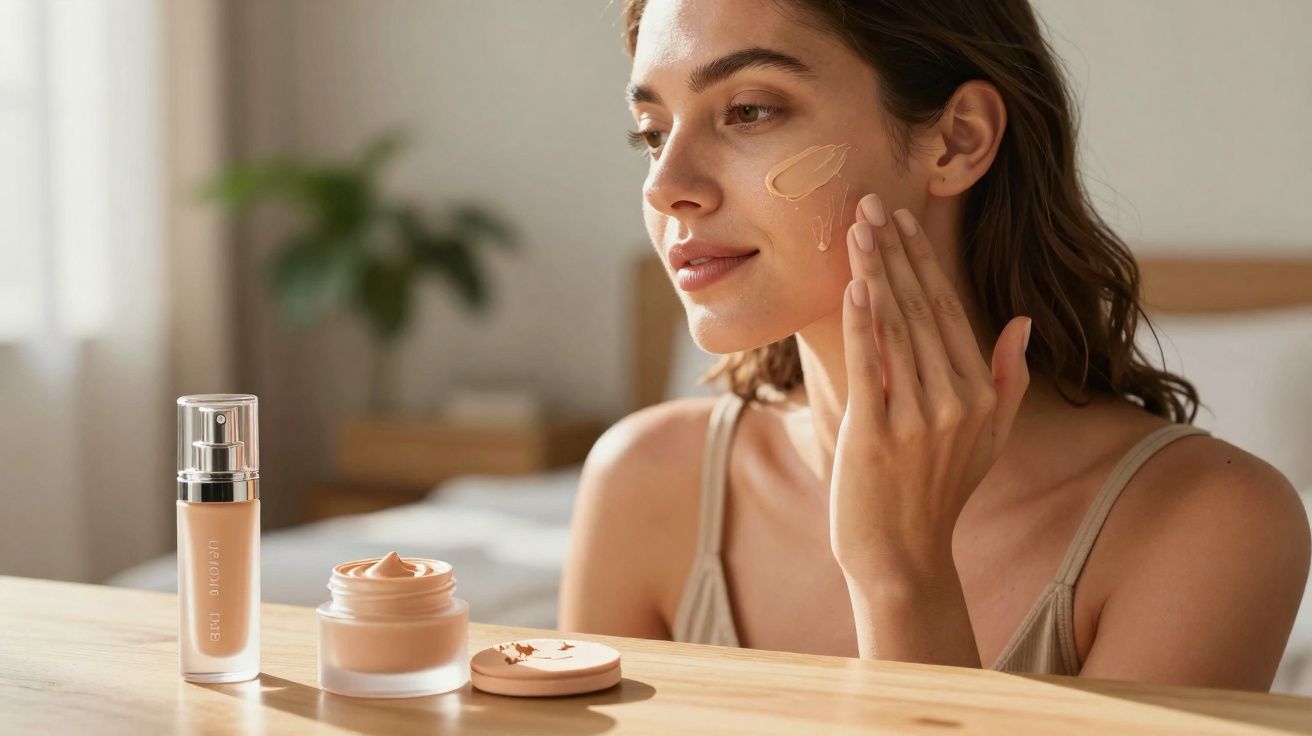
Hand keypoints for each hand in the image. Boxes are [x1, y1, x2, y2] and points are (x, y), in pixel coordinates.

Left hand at [829, 193, 1031, 581]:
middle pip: (921, 309)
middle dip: (894, 251)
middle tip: (870, 202)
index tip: (902, 220)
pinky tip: (855, 284)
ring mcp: (919, 418)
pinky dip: (863, 324)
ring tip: (856, 227)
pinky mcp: (878, 435)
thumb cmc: (937, 494)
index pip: (949, 311)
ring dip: (874, 271)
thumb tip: (1024, 323)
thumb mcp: (990, 440)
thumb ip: (1009, 380)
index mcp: (981, 394)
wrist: (901, 558)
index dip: (923, 262)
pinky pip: (871, 367)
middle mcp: (957, 401)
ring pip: (896, 328)